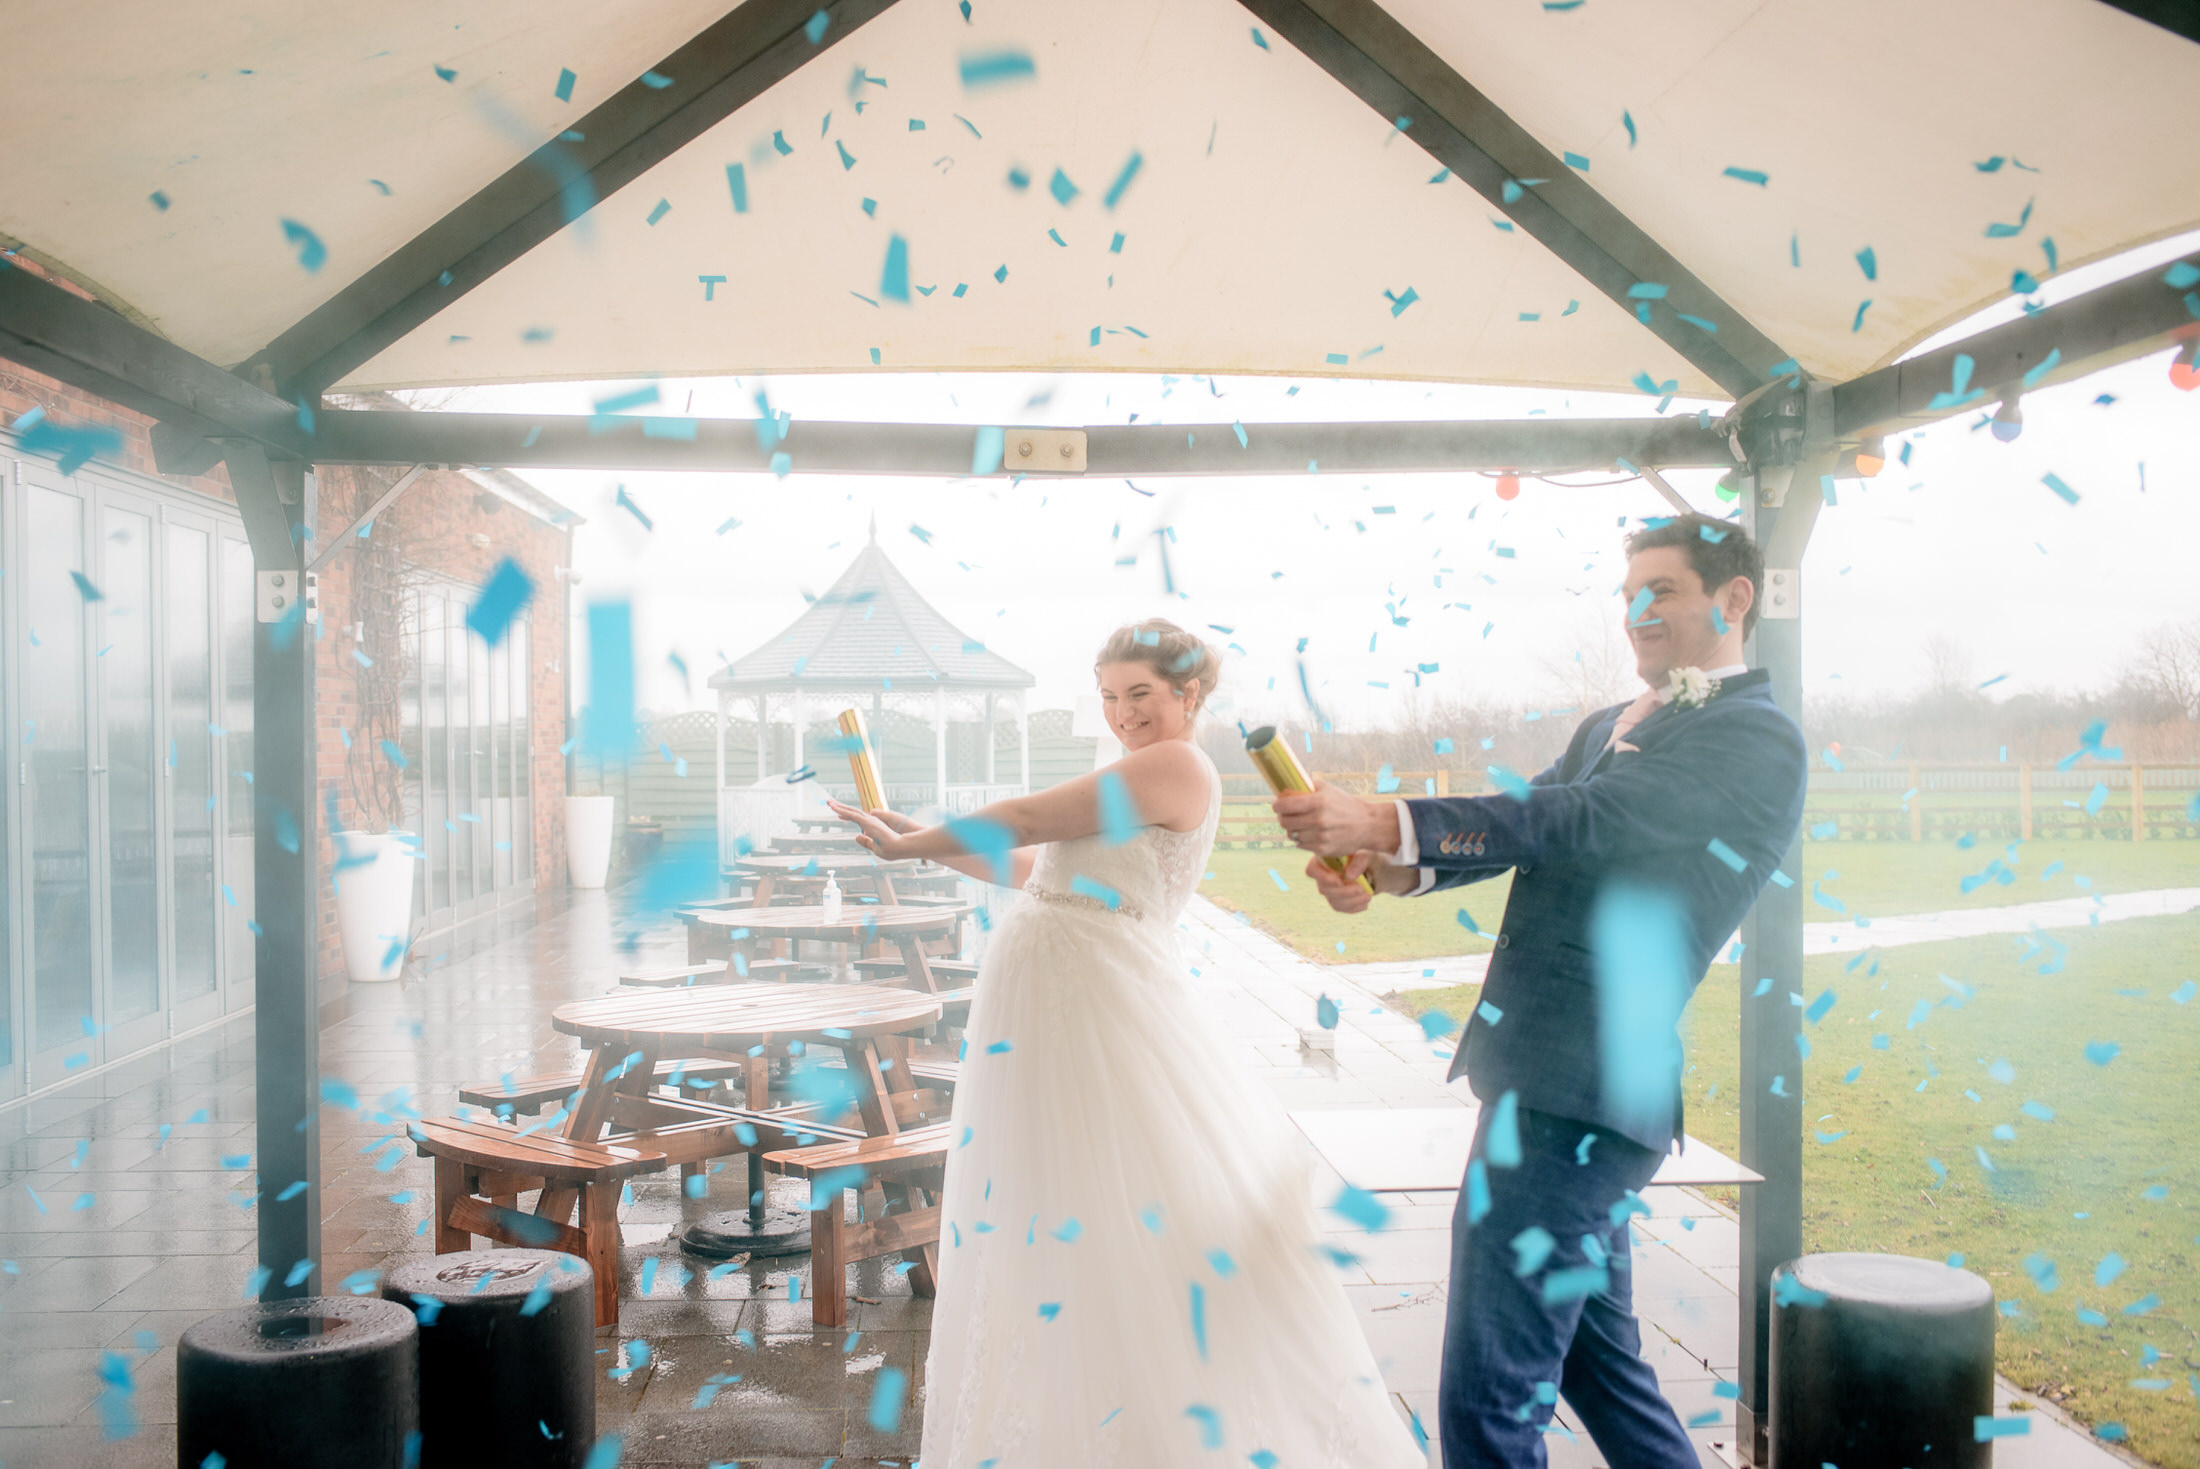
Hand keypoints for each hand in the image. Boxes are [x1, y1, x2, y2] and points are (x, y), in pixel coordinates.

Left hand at [826, 800, 920, 858]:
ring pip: (850, 811)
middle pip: (852, 813)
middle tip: (830, 803)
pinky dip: (842, 810)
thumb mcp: (875, 847)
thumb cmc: (892, 849)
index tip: (838, 814)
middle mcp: (871, 821)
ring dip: (839, 806)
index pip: (857, 819)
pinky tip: (833, 807)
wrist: (902, 848)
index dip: (847, 815)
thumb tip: (857, 836)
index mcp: (872, 827)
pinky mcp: (868, 822)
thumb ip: (866, 842)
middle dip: (841, 808)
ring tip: (828, 802)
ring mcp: (869, 820)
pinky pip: (852, 814)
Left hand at [1272, 780, 1399, 858]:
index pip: (1284, 805)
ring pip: (1291, 835)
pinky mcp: (1323, 849)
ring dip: (1292, 830)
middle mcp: (1318, 820)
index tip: (1277, 805)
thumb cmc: (1346, 804)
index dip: (1277, 805)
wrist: (1368, 825)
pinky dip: (1301, 840)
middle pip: (1285, 822)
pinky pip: (1301, 845)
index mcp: (1318, 802)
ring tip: (1299, 825)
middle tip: (1286, 815)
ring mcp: (1320, 837)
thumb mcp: (1328, 789)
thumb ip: (1307, 787)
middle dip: (1282, 817)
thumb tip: (1285, 789)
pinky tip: (1309, 833)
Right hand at [1305, 852, 1417, 912]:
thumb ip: (1359, 861)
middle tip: (1360, 888)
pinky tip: (1366, 901)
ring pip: (1333, 901)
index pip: (1312, 869)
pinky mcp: (1337, 901)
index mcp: (1326, 859)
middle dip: (1343, 891)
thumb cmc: (1370, 858)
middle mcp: (1324, 875)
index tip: (1338, 880)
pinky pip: (1341, 908)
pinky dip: (1355, 907)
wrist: (1379, 872)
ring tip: (1368, 895)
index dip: (1321, 877)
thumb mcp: (1368, 855)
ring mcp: (1330, 890)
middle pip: (1323, 889)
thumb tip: (1349, 875)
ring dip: (1351, 900)